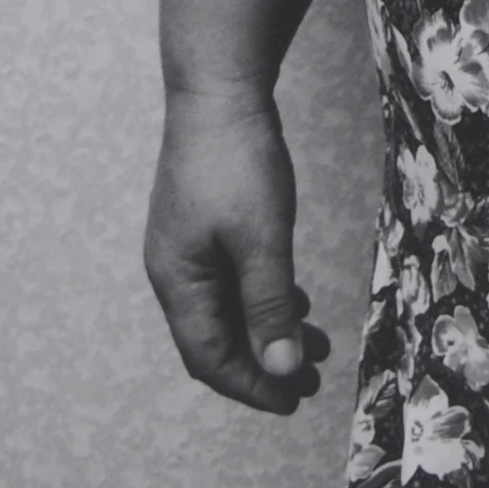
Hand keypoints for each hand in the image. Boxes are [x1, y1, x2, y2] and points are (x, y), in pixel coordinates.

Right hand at [144, 87, 331, 415]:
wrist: (217, 86)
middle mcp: (174, 270)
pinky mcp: (202, 222)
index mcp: (178, 282)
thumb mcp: (261, 239)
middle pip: (216, 338)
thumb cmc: (235, 160)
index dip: (251, 386)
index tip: (294, 401)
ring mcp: (186, 245)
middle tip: (311, 380)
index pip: (210, 358)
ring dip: (268, 330)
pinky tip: (294, 297)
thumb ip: (270, 306)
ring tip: (315, 343)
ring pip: (226, 308)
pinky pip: (229, 278)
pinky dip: (261, 296)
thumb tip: (282, 368)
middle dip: (264, 363)